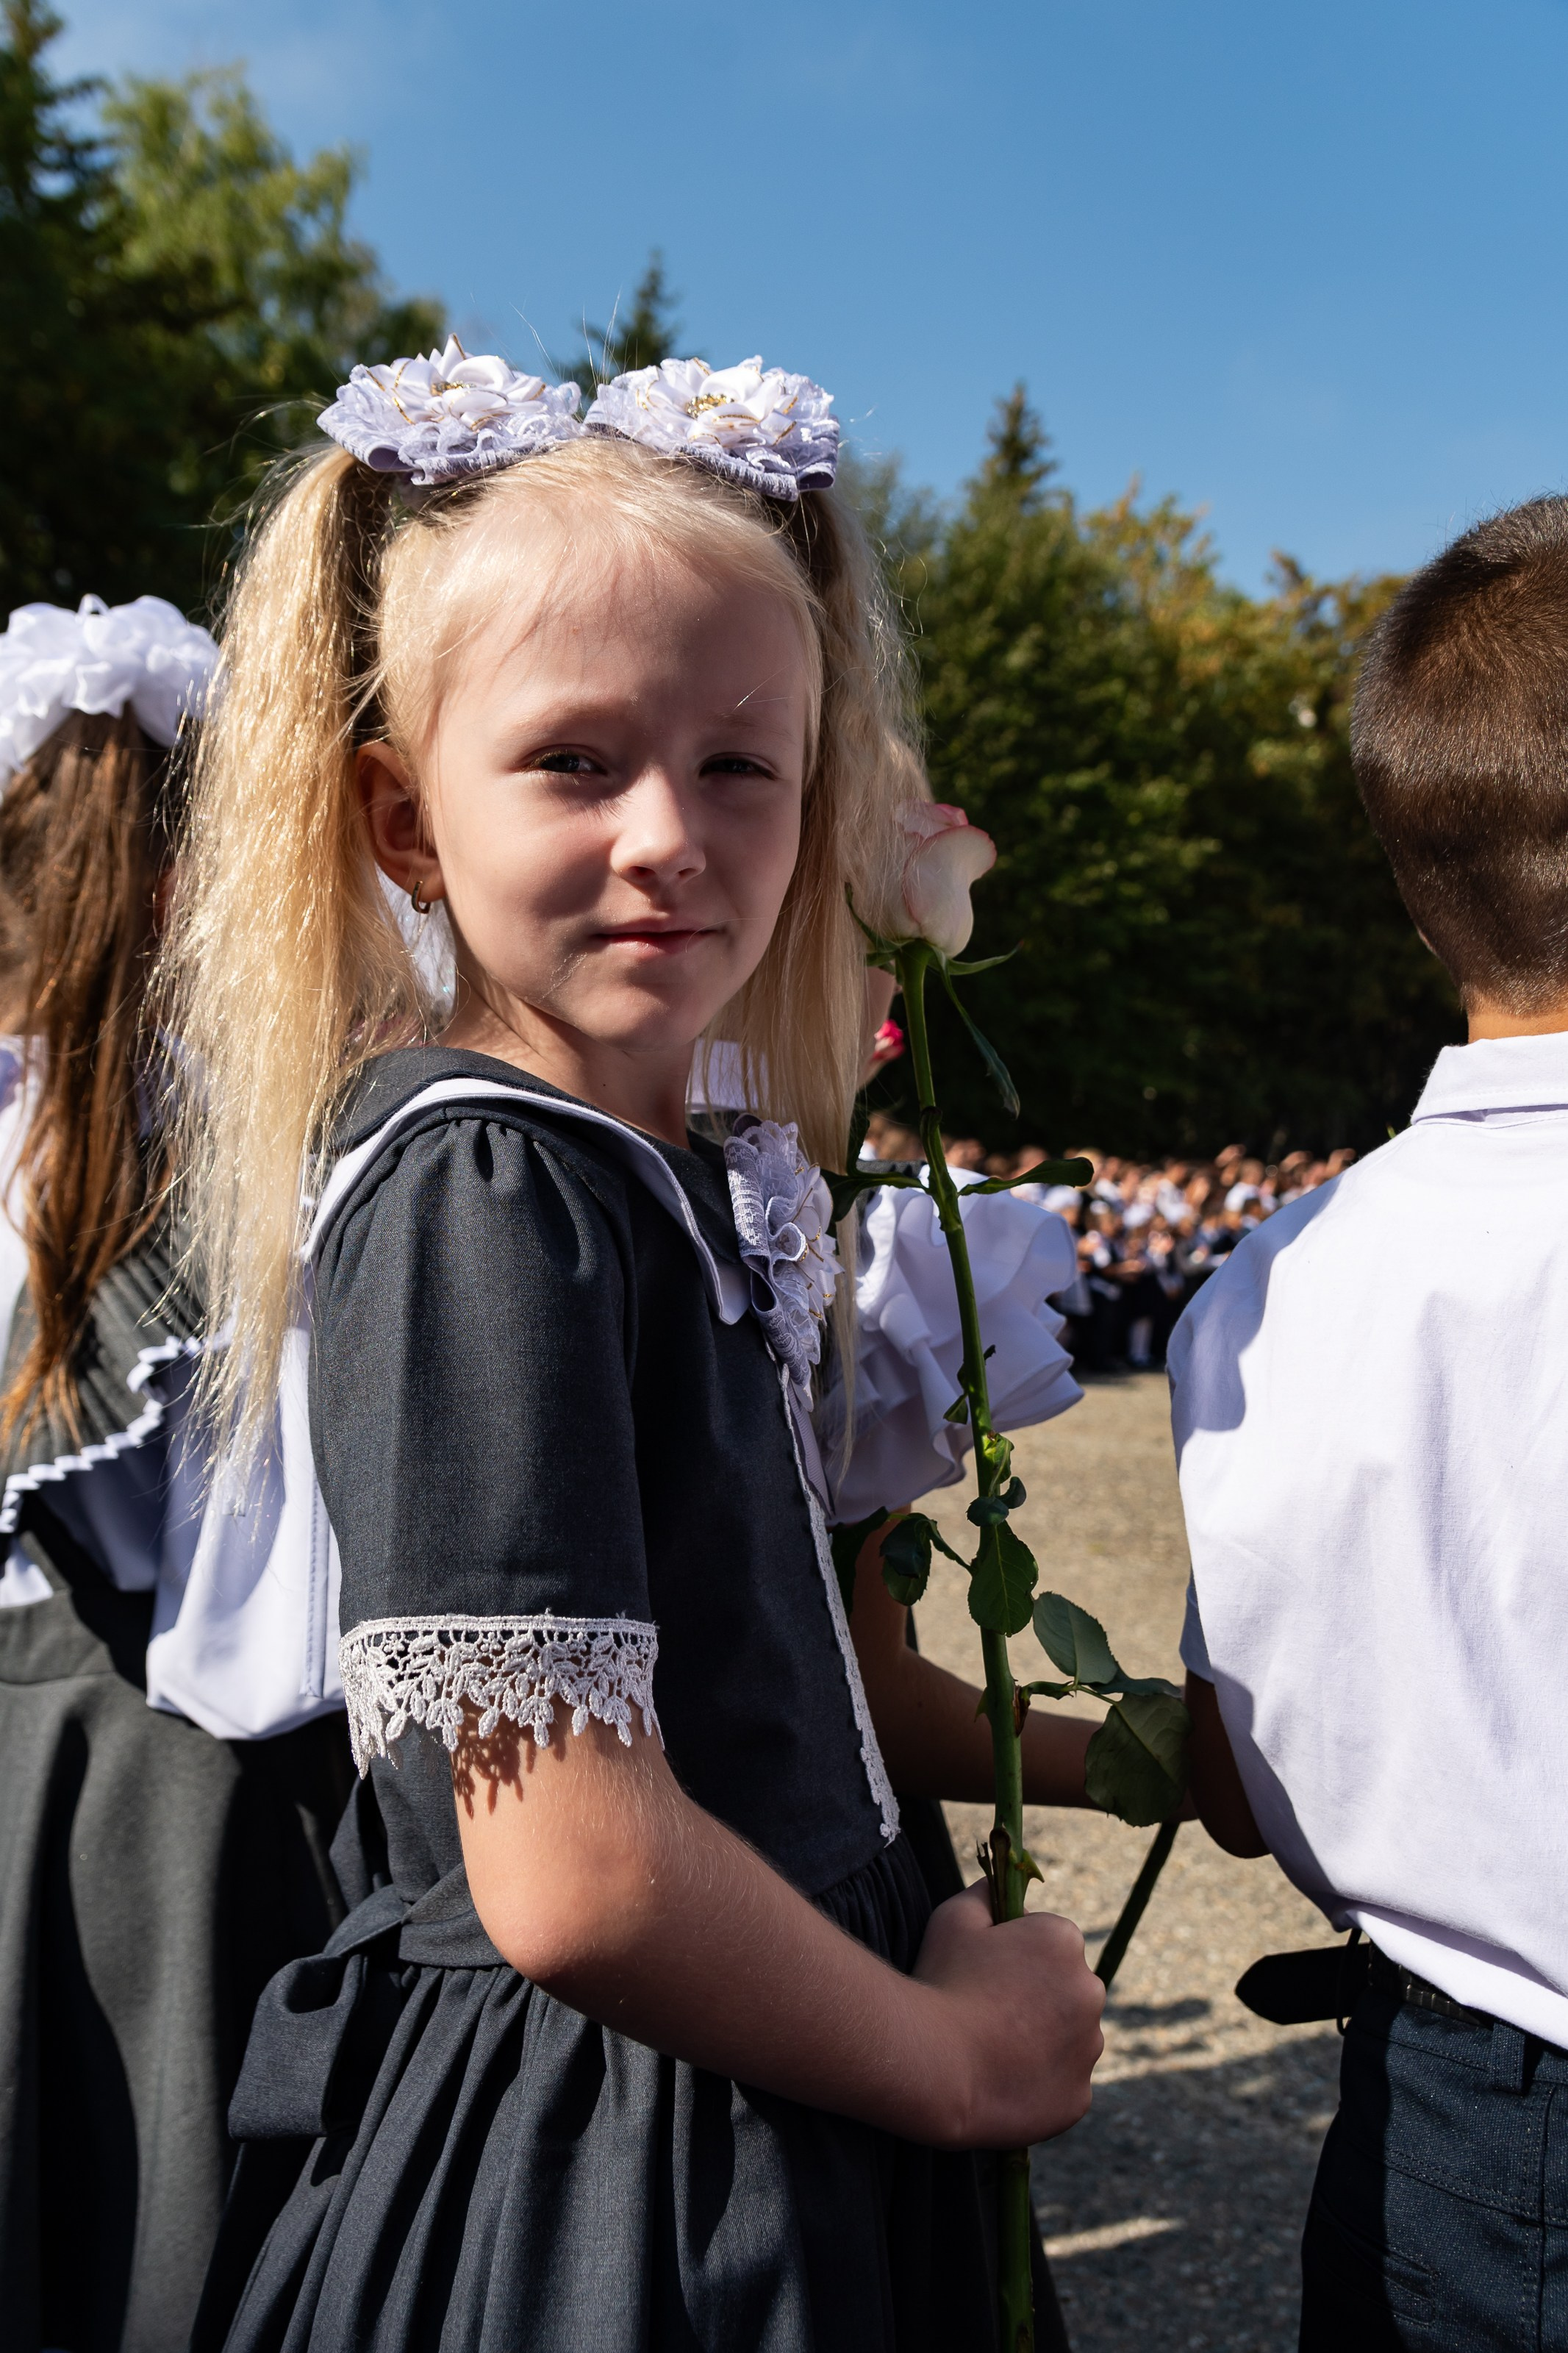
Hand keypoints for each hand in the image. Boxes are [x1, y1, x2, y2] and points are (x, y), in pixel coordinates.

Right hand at [910, 1884, 1103, 2148]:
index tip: (987, 1974)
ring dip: (1042, 2040)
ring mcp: (1089, 2047)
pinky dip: (1040, 2084)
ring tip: (992, 2051)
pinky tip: (1002, 2082)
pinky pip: (1063, 2084)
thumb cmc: (942, 1983)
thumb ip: (984, 1892)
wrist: (934, 2065)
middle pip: (1066, 1989)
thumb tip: (997, 1883)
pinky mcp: (1079, 2097)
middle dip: (1036, 1997)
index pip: (1049, 1941)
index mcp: (1064, 1940)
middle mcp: (1091, 1990)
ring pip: (1069, 2037)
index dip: (1015, 1956)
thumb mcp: (953, 1917)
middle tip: (988, 2013)